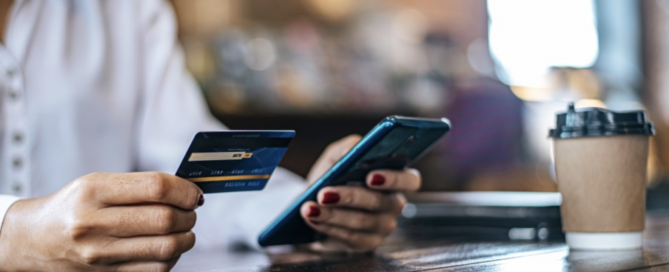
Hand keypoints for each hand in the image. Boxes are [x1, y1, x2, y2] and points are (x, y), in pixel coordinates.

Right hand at [0, 172, 202, 271]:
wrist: (36, 240)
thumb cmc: (74, 206)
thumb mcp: (98, 184)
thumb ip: (141, 186)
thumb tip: (188, 192)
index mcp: (94, 191)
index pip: (156, 188)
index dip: (185, 190)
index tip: (194, 193)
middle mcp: (94, 223)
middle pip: (165, 219)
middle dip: (189, 215)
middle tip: (190, 211)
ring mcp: (100, 255)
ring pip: (166, 248)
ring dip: (186, 237)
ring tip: (183, 229)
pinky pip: (157, 269)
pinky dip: (172, 257)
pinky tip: (168, 246)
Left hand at [301, 135, 420, 251]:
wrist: (315, 200)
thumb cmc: (333, 174)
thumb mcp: (337, 155)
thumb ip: (348, 147)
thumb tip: (354, 149)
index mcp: (395, 178)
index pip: (411, 180)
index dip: (394, 179)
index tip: (369, 176)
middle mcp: (394, 203)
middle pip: (382, 202)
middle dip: (351, 197)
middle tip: (325, 193)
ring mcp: (383, 226)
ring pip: (363, 222)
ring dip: (333, 214)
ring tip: (309, 207)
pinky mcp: (368, 242)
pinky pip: (352, 237)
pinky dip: (329, 227)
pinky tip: (313, 218)